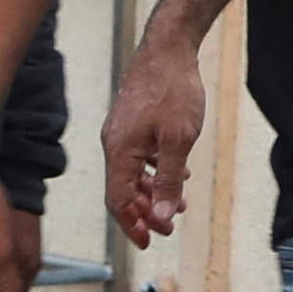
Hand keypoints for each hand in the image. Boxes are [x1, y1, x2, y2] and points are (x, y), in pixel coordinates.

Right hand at [105, 29, 209, 240]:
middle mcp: (114, 144)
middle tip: (168, 228)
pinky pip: (139, 157)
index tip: (149, 243)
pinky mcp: (132, 122)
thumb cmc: (174, 90)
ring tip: (177, 206)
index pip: (118, 201)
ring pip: (132, 174)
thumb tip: (158, 217)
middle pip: (123, 191)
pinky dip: (155, 171)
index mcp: (119, 152)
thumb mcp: (178, 140)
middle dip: (144, 213)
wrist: (168, 48)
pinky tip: (178, 174)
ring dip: (152, 193)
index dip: (132, 225)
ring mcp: (122, 132)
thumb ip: (167, 181)